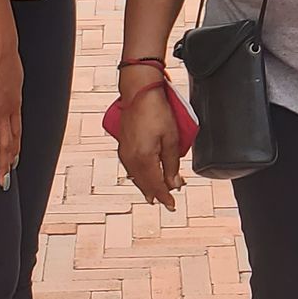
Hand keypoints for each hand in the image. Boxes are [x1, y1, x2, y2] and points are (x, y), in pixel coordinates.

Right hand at [0, 42, 23, 189]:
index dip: (15, 150)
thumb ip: (11, 85)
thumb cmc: (6, 57)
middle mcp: (5, 114)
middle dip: (5, 165)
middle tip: (5, 183)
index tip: (14, 163)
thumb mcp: (15, 75)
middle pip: (6, 144)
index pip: (17, 134)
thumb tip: (11, 85)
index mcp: (15, 106)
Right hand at [116, 78, 186, 209]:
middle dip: (158, 192)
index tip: (172, 206)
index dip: (165, 197)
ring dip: (148, 185)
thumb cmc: (157, 111)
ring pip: (137, 177)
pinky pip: (132, 168)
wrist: (139, 92)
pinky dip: (140, 176)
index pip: (156, 186)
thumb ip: (172, 163)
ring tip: (157, 192)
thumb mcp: (172, 138)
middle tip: (169, 199)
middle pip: (145, 184)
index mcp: (144, 159)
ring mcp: (125, 153)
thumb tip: (174, 183)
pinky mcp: (123, 146)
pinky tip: (144, 176)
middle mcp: (131, 159)